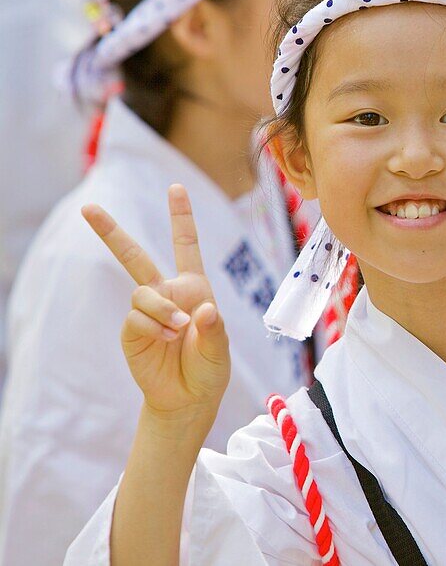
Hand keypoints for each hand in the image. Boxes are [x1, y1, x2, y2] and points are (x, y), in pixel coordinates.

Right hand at [82, 185, 229, 423]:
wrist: (188, 397)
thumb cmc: (208, 368)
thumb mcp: (220, 349)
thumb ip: (214, 329)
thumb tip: (203, 310)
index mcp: (194, 287)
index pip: (185, 245)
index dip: (180, 216)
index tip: (175, 186)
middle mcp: (167, 292)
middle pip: (134, 256)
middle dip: (110, 232)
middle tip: (88, 208)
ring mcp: (146, 311)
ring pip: (143, 293)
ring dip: (162, 309)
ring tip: (178, 331)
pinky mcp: (132, 330)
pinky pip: (137, 317)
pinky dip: (153, 326)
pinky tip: (166, 339)